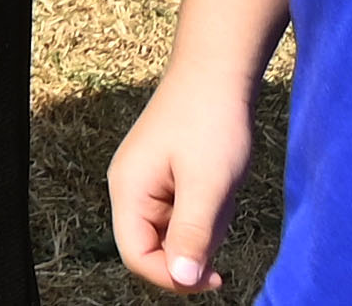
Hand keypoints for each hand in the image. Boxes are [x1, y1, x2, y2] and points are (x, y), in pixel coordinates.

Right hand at [107, 64, 256, 291]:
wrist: (218, 71)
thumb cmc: (210, 123)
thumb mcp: (207, 186)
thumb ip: (192, 235)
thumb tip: (182, 280)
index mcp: (128, 190)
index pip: (137, 256)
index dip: (172, 277)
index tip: (215, 277)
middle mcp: (130, 189)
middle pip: (157, 247)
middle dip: (196, 244)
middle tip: (222, 214)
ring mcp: (148, 182)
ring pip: (177, 232)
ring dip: (206, 224)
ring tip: (223, 189)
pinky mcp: (167, 176)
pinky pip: (186, 213)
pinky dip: (208, 209)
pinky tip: (221, 182)